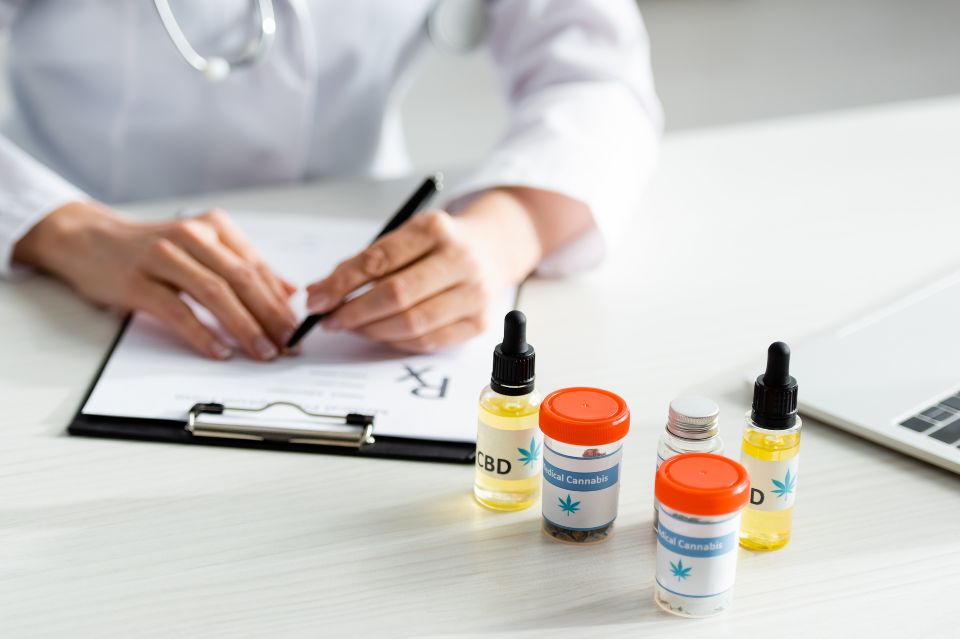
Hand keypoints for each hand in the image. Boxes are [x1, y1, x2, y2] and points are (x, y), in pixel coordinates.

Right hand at [13, 202, 297, 360]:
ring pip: (215, 293)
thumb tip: (289, 294)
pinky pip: (177, 310)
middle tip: (287, 345)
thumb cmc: (153, 248)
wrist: (89, 239)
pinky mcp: (137, 281)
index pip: (257, 267)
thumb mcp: (203, 248)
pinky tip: (220, 351)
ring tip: (262, 352)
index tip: (297, 330)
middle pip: (242, 279)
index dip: (280, 301)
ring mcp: (162, 256)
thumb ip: (245, 267)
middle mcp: (192, 235)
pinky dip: (202, 333)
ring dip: (244, 327)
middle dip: (270, 316)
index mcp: (214, 227)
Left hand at [304, 209, 504, 352]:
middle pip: (396, 294)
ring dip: (372, 331)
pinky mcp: (478, 322)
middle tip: (330, 320)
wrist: (493, 250)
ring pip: (411, 323)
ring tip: (353, 327)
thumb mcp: (405, 238)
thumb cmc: (438, 246)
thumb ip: (363, 263)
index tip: (317, 300)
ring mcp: (474, 293)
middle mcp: (460, 259)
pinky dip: (396, 341)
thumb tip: (318, 294)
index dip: (341, 284)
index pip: (378, 260)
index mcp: (435, 229)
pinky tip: (381, 334)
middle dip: (353, 312)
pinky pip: (427, 342)